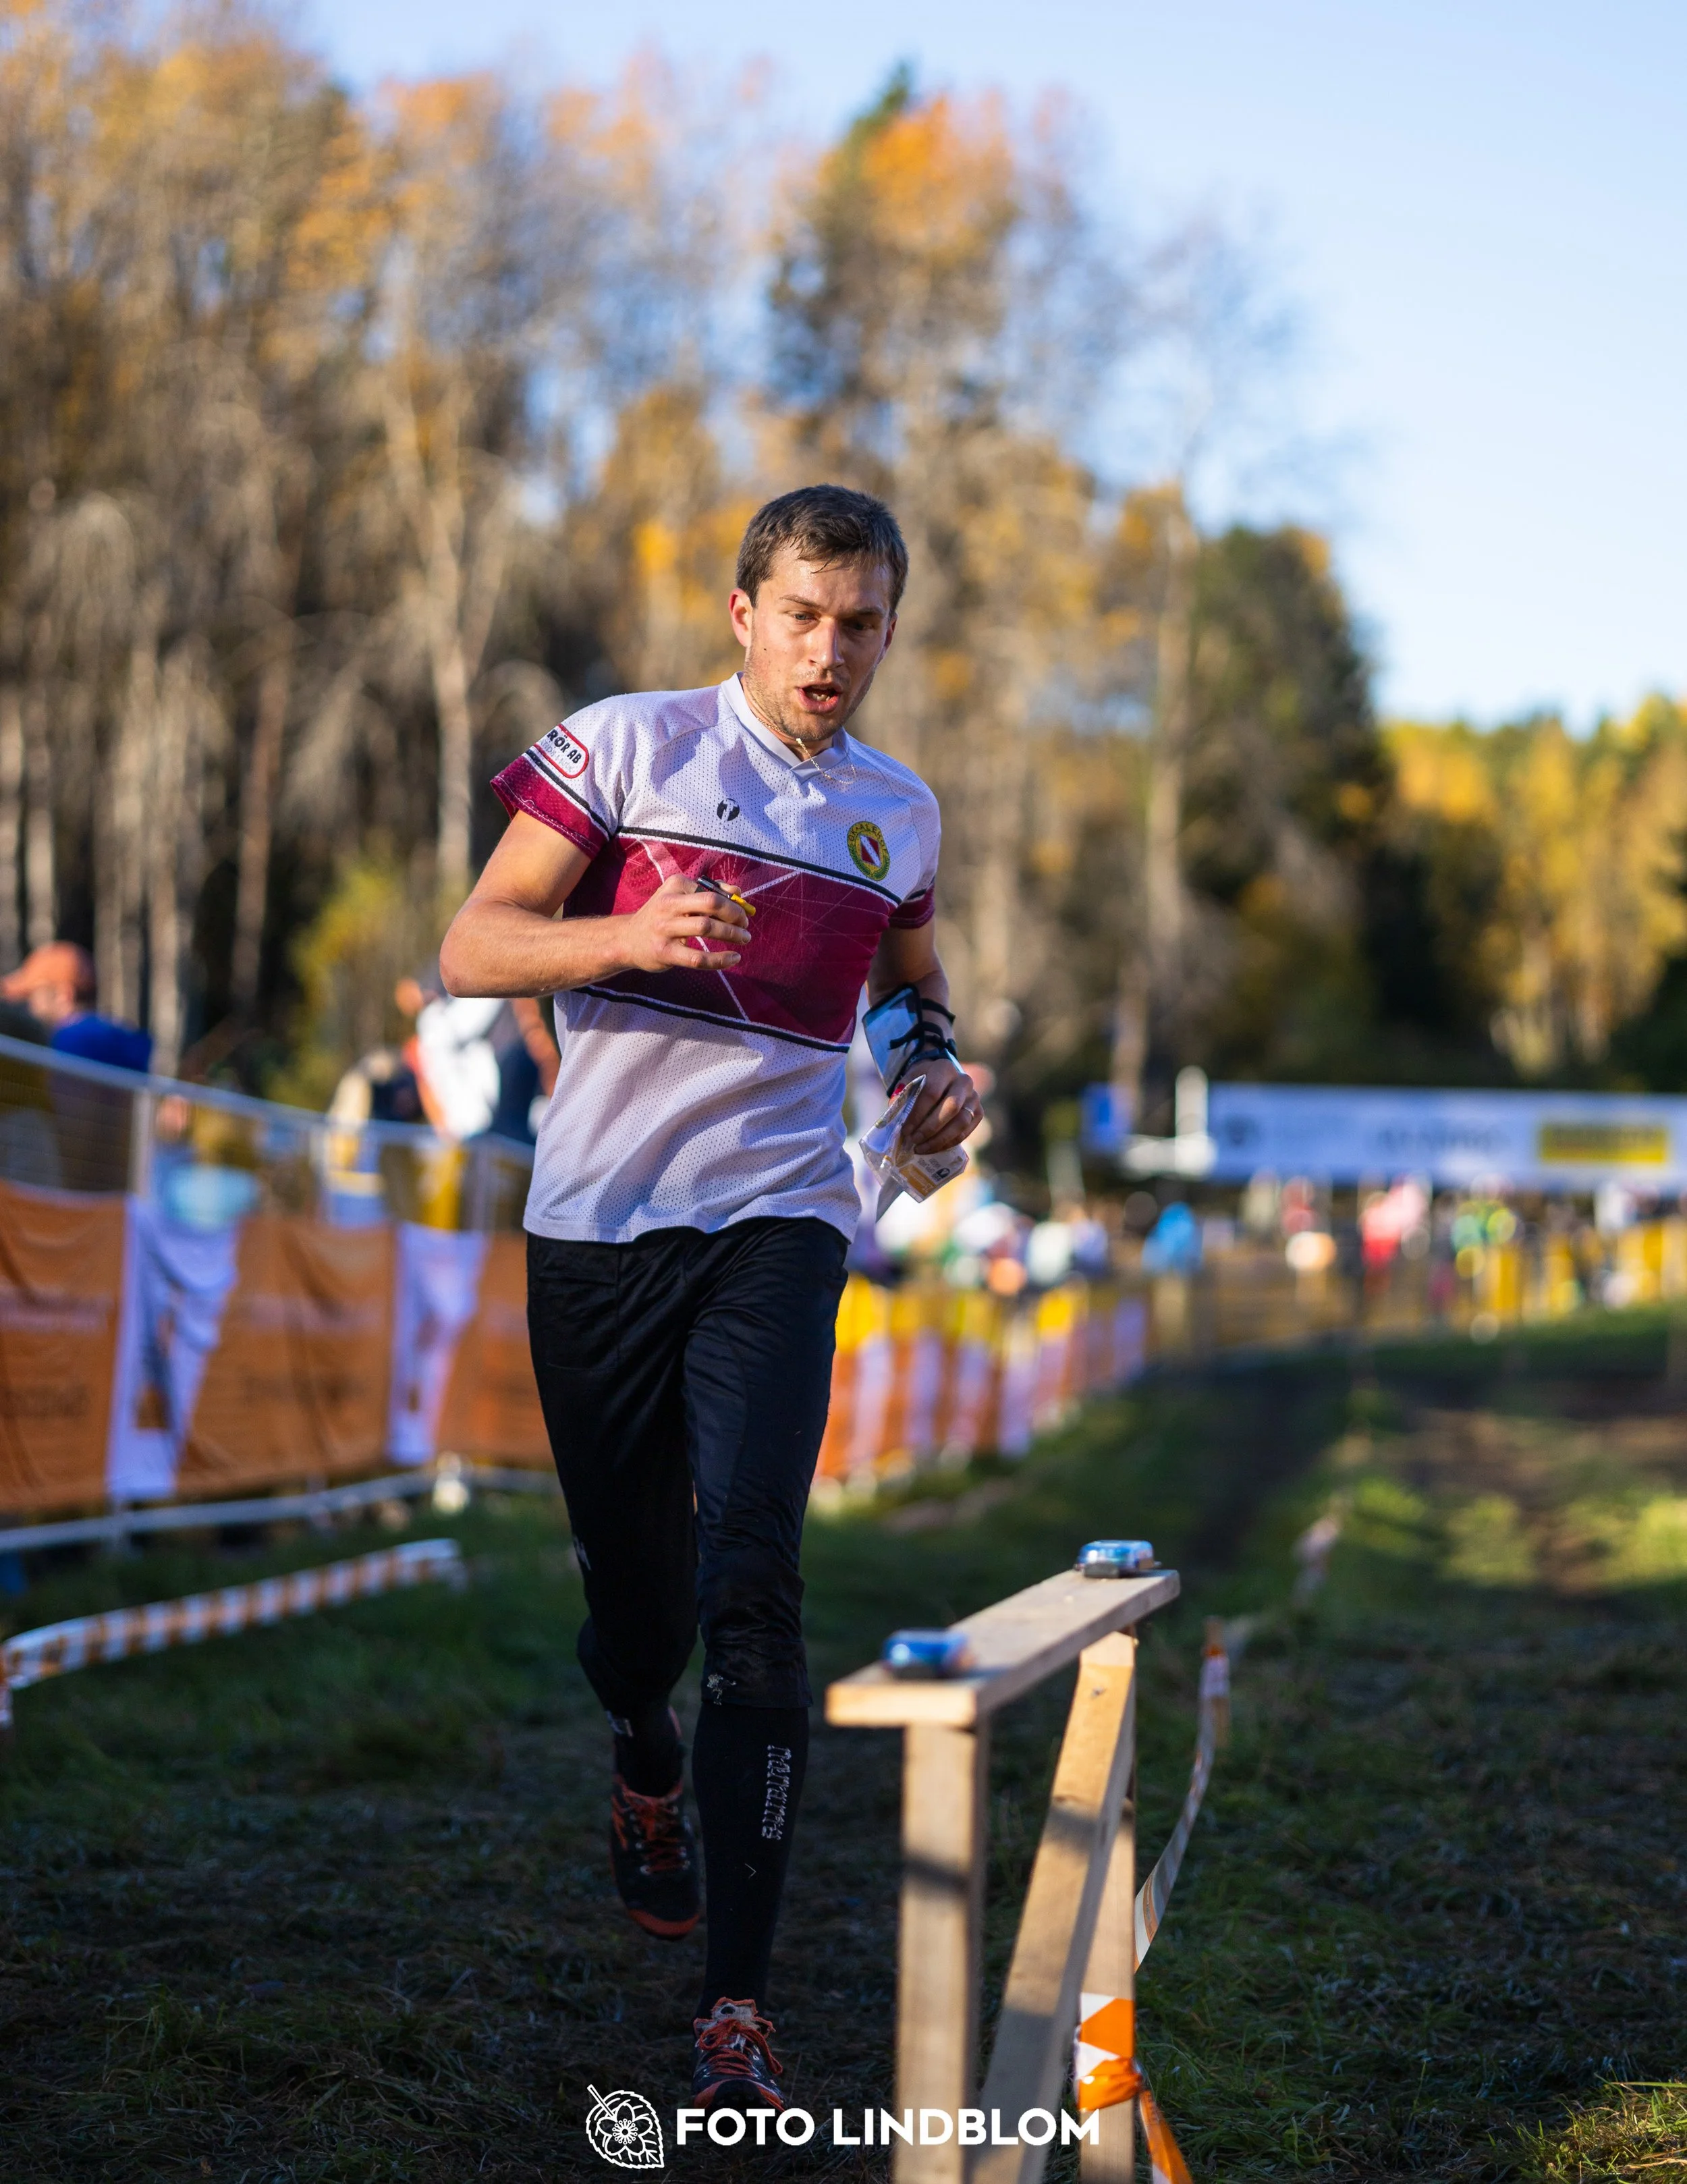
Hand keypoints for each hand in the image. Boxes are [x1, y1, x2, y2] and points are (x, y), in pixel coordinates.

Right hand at [621, 872, 752, 972]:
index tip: (742, 913)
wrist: (628, 940)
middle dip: (735, 914)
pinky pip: (698, 958)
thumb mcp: (680, 897)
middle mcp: (668, 904)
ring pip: (706, 927)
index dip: (733, 903)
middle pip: (711, 903)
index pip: (712, 891)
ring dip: (732, 934)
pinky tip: (733, 958)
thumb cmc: (662, 917)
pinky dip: (720, 959)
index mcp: (675, 885)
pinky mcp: (665, 952)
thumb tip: (738, 892)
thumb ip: (710, 891)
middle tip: (746, 925)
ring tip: (744, 939)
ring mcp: (665, 928)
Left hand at [901, 1057, 983, 1154]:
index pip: (932, 1093)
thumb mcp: (908, 1082)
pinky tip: (933, 1147)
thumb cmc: (921, 1082)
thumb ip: (901, 1098)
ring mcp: (974, 1097)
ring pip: (961, 1122)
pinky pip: (966, 1131)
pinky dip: (949, 1142)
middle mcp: (964, 1081)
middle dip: (930, 1128)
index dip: (918, 1114)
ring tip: (921, 1148)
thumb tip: (894, 1121)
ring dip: (940, 1139)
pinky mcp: (979, 1112)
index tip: (905, 1130)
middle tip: (913, 1141)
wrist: (941, 1079)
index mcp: (944, 1069)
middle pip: (951, 1108)